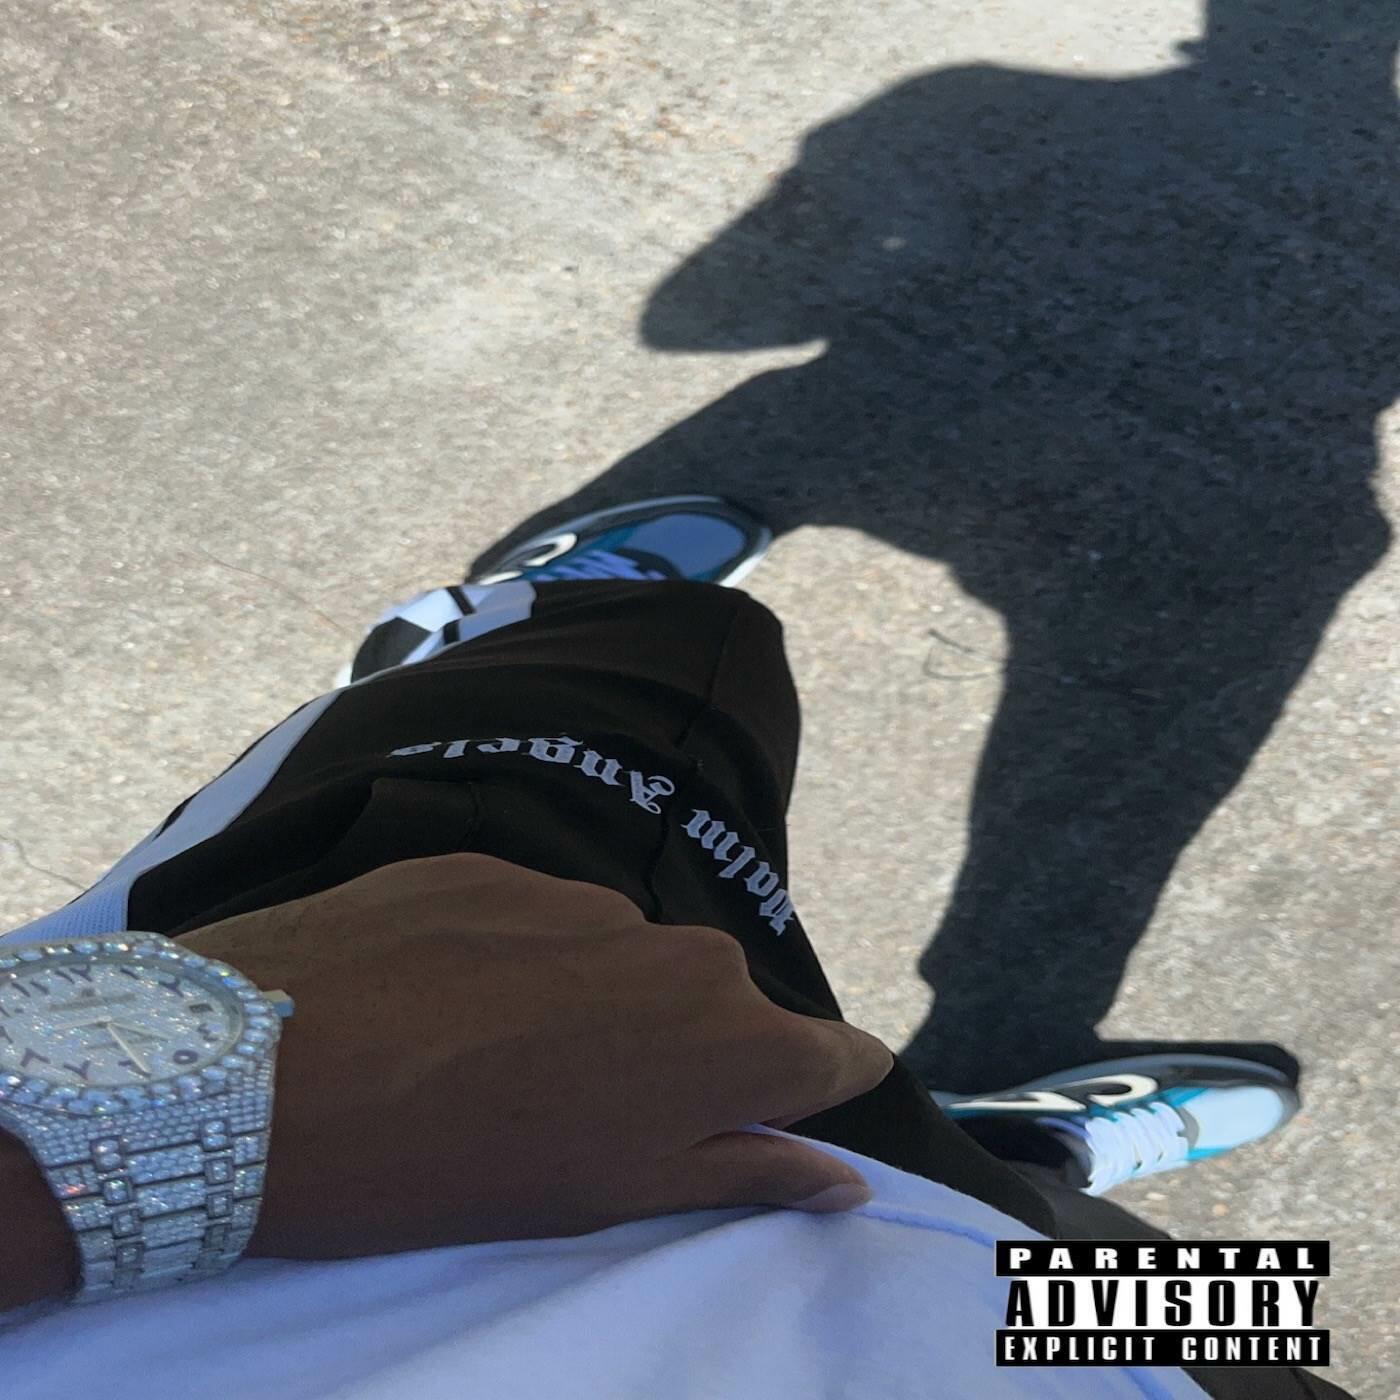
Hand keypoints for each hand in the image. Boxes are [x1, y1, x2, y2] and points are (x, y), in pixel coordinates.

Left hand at [176, 852, 893, 1259]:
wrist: (259, 1071)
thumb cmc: (447, 1170)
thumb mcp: (606, 1194)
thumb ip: (744, 1171)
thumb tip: (844, 1179)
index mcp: (726, 1040)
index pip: (837, 1054)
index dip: (809, 1089)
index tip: (765, 1116)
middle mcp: (679, 950)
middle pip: (718, 1002)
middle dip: (676, 1050)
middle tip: (580, 1106)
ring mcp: (584, 894)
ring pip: (623, 957)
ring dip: (588, 1000)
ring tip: (490, 1053)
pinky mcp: (497, 861)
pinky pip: (540, 916)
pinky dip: (512, 956)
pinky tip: (437, 999)